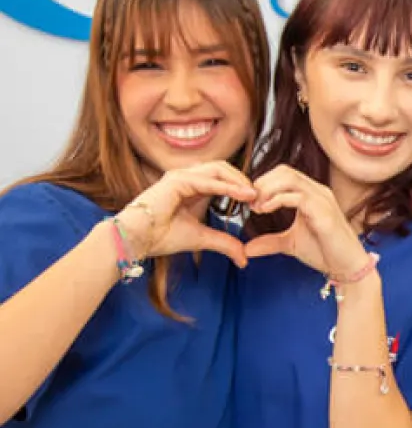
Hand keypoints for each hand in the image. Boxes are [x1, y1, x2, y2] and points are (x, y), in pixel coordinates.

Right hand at [115, 162, 254, 267]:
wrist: (137, 239)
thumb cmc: (162, 236)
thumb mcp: (202, 238)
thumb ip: (224, 243)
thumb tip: (244, 259)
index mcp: (193, 186)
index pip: (223, 177)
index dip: (241, 186)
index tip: (258, 201)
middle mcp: (187, 177)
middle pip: (223, 168)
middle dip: (243, 180)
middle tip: (260, 196)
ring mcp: (180, 175)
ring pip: (218, 170)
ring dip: (238, 181)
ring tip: (254, 194)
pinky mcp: (176, 181)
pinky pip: (207, 181)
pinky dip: (226, 187)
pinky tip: (242, 195)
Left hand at [242, 165, 367, 276]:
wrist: (348, 267)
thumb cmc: (325, 253)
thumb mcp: (291, 244)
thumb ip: (270, 242)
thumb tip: (247, 248)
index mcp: (312, 194)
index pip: (283, 174)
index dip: (263, 183)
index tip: (251, 202)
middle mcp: (318, 192)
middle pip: (284, 171)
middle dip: (262, 183)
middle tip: (251, 203)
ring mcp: (322, 200)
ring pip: (289, 178)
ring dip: (267, 189)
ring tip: (257, 207)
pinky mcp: (323, 212)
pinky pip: (296, 196)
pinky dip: (276, 200)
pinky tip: (265, 211)